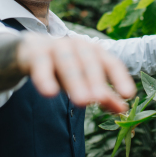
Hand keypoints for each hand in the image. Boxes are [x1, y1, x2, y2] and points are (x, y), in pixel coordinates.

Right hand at [16, 34, 135, 112]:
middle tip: (101, 99)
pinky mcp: (34, 52)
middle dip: (96, 80)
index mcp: (92, 51)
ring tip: (83, 101)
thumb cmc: (62, 67)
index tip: (128, 95)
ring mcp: (55, 46)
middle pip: (89, 62)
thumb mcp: (83, 81)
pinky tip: (49, 93)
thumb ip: (103, 94)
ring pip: (67, 62)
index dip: (120, 77)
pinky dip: (45, 77)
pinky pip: (40, 65)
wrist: (27, 51)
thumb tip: (123, 110)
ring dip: (76, 80)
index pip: (110, 62)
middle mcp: (76, 45)